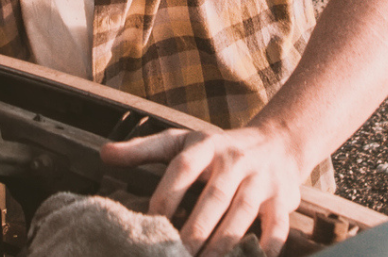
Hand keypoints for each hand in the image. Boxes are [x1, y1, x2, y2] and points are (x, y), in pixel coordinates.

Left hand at [101, 125, 305, 256]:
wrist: (278, 142)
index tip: (149, 222)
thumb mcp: (181, 142)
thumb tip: (104, 155)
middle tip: (174, 254)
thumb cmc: (219, 148)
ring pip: (242, 215)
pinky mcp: (283, 200)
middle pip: (213, 198)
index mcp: (206, 146)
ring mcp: (262, 181)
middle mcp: (235, 161)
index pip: (182, 168)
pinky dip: (265, 249)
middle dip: (194, 230)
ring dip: (222, 244)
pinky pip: (276, 228)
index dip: (166, 195)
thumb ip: (143, 150)